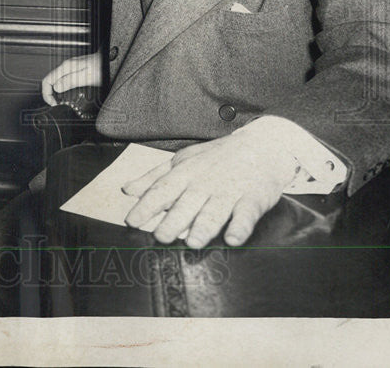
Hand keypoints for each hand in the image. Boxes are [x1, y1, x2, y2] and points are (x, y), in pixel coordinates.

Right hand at [41, 52, 101, 105]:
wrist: (111, 60)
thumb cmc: (102, 68)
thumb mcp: (86, 77)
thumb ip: (70, 81)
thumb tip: (56, 88)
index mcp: (66, 67)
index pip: (47, 80)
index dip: (46, 94)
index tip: (53, 103)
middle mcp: (67, 66)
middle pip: (50, 80)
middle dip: (50, 94)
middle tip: (56, 104)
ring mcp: (71, 68)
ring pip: (56, 80)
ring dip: (55, 92)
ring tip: (60, 102)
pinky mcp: (76, 70)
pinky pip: (64, 79)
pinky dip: (62, 88)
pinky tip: (67, 94)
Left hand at [121, 131, 299, 248]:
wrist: (262, 146)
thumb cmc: (217, 157)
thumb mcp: (182, 161)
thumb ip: (154, 177)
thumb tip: (127, 190)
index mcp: (185, 174)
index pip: (162, 190)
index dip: (146, 206)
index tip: (132, 220)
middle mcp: (204, 183)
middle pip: (186, 204)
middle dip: (173, 220)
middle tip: (161, 237)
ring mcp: (229, 191)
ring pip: (214, 211)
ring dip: (204, 226)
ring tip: (194, 242)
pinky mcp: (253, 198)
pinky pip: (246, 214)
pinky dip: (240, 226)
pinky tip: (233, 238)